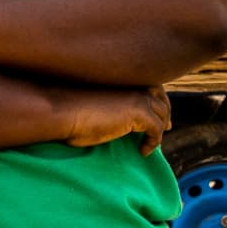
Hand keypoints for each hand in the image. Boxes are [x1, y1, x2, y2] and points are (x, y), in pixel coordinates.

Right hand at [56, 85, 170, 154]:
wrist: (61, 111)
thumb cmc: (66, 109)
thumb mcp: (92, 103)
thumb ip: (109, 104)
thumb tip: (116, 118)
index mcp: (121, 77)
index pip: (148, 83)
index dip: (155, 98)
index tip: (155, 112)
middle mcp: (132, 82)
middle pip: (160, 95)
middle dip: (164, 110)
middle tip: (166, 126)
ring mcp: (137, 95)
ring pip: (162, 113)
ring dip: (159, 128)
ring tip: (151, 142)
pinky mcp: (138, 112)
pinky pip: (156, 129)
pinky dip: (153, 142)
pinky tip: (143, 151)